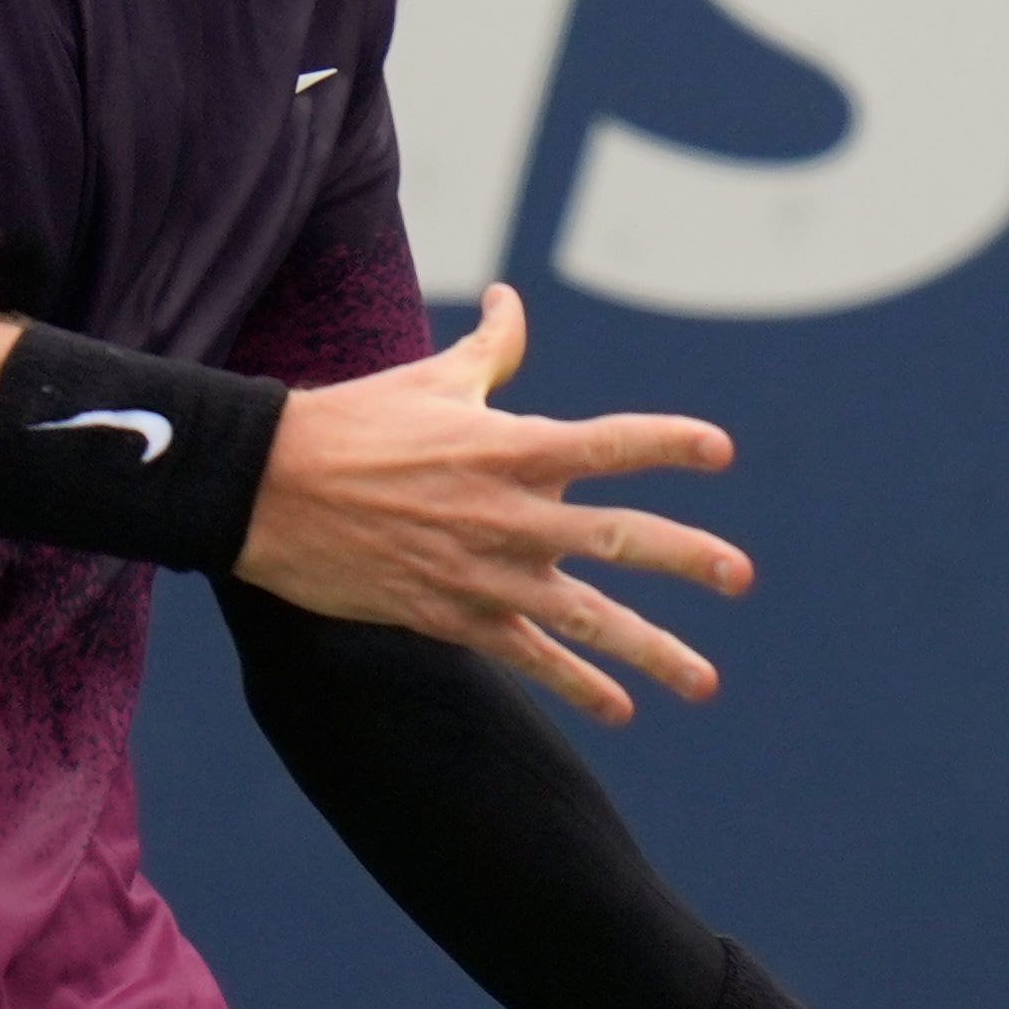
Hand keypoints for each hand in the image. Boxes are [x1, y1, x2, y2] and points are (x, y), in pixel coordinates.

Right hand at [235, 285, 748, 722]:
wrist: (267, 489)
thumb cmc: (351, 423)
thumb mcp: (430, 379)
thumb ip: (491, 350)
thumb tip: (511, 300)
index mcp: (511, 445)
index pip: (611, 442)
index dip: (670, 444)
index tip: (721, 451)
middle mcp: (510, 512)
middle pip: (618, 539)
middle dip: (686, 558)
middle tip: (740, 575)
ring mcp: (485, 571)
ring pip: (586, 619)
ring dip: (653, 651)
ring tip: (705, 683)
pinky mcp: (453, 616)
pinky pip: (530, 656)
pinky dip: (578, 685)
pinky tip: (621, 708)